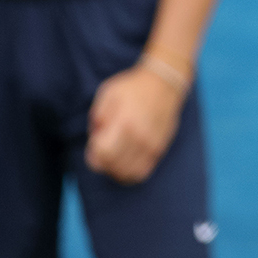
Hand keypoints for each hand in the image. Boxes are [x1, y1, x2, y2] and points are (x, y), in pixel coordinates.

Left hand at [85, 65, 186, 183]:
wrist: (164, 83)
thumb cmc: (132, 88)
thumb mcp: (107, 94)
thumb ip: (98, 118)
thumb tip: (95, 140)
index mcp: (125, 122)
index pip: (104, 153)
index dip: (93, 156)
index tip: (93, 147)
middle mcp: (140, 137)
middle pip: (114, 166)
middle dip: (102, 163)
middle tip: (101, 153)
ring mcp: (152, 145)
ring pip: (129, 173)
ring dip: (115, 171)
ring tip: (113, 158)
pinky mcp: (160, 149)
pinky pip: (142, 172)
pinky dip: (130, 173)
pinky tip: (125, 162)